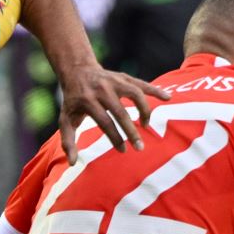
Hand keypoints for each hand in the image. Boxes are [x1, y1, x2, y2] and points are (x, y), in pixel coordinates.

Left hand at [56, 62, 171, 162]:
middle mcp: (102, 90)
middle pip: (120, 112)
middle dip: (131, 131)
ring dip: (144, 110)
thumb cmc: (73, 101)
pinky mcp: (124, 77)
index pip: (104, 122)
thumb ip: (68, 141)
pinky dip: (155, 90)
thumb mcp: (65, 119)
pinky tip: (168, 98)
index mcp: (87, 101)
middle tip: (140, 147)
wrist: (78, 71)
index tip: (123, 150)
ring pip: (135, 94)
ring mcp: (114, 81)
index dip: (115, 137)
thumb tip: (73, 162)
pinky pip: (142, 83)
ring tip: (147, 126)